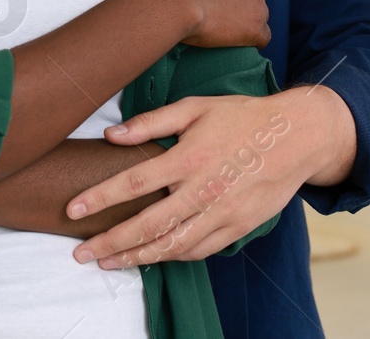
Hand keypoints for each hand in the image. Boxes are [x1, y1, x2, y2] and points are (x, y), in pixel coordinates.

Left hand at [65, 87, 355, 267]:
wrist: (297, 136)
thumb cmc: (242, 116)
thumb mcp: (197, 106)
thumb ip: (153, 121)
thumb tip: (112, 134)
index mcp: (189, 156)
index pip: (135, 183)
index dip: (100, 198)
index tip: (72, 210)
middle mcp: (204, 189)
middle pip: (148, 226)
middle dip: (110, 243)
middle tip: (80, 254)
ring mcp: (222, 212)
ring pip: (172, 246)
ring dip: (136, 258)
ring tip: (108, 263)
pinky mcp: (237, 227)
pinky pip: (198, 250)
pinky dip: (171, 257)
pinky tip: (151, 257)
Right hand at [152, 0, 269, 49]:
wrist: (176, 2)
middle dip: (234, 1)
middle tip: (210, 12)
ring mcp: (257, 4)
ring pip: (257, 13)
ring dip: (243, 19)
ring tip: (220, 29)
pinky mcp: (255, 28)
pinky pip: (263, 36)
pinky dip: (253, 39)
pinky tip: (239, 42)